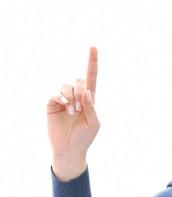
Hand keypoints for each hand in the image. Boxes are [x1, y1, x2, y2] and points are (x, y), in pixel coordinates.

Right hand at [47, 46, 99, 162]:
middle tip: (79, 108)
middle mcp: (76, 97)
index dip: (92, 62)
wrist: (69, 149)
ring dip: (71, 97)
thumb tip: (86, 90)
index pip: (91, 78)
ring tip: (72, 111)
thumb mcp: (94, 123)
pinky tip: (65, 106)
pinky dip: (61, 97)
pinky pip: (56, 94)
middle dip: (80, 91)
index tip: (93, 47)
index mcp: (89, 100)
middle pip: (79, 81)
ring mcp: (64, 99)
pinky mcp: (53, 104)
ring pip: (67, 86)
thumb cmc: (84, 137)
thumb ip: (91, 107)